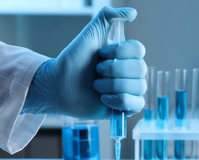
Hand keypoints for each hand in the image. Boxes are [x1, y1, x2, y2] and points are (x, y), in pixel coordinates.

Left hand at [23, 6, 146, 118]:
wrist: (59, 85)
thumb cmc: (73, 60)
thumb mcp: (90, 34)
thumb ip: (107, 17)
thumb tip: (133, 13)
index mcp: (126, 55)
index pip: (139, 50)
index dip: (119, 52)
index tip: (100, 54)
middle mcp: (131, 72)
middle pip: (140, 69)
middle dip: (113, 70)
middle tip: (96, 72)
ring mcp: (130, 90)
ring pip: (138, 87)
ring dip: (112, 86)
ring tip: (96, 87)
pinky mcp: (126, 108)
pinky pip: (136, 104)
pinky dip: (119, 101)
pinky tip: (104, 99)